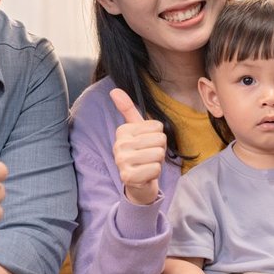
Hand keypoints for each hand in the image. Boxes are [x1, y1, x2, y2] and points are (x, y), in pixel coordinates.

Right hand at [110, 88, 166, 206]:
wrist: (138, 183)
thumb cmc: (141, 154)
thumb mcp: (137, 130)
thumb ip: (127, 109)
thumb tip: (114, 90)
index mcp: (122, 131)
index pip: (157, 126)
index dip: (158, 137)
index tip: (147, 145)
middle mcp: (119, 145)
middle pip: (159, 139)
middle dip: (159, 150)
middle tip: (149, 157)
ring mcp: (121, 161)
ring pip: (158, 154)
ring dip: (157, 162)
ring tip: (148, 165)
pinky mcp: (128, 177)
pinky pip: (155, 168)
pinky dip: (155, 173)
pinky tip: (146, 175)